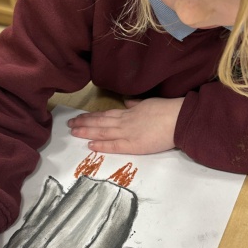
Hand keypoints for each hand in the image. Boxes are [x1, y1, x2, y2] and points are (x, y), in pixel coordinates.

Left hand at [67, 97, 183, 154]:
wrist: (178, 119)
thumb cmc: (167, 110)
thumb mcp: (149, 103)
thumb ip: (137, 104)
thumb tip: (128, 102)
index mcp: (129, 112)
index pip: (105, 114)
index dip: (91, 116)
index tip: (80, 117)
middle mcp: (124, 121)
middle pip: (100, 122)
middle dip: (83, 123)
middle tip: (69, 124)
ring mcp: (127, 133)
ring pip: (102, 131)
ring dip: (86, 131)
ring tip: (73, 132)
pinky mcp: (133, 144)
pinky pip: (113, 145)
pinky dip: (101, 144)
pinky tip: (90, 144)